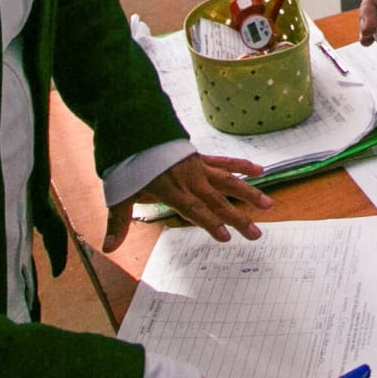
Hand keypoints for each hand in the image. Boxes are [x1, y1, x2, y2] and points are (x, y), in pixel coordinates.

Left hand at [107, 153, 271, 248]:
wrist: (133, 128)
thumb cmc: (127, 165)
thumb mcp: (119, 195)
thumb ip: (118, 224)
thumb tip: (108, 249)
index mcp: (172, 191)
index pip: (195, 211)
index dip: (210, 224)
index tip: (226, 238)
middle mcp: (190, 180)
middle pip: (218, 201)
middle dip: (238, 219)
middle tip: (256, 234)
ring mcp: (198, 168)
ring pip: (228, 182)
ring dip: (249, 194)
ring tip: (268, 205)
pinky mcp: (201, 158)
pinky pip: (224, 163)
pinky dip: (241, 166)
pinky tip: (259, 171)